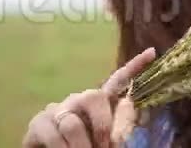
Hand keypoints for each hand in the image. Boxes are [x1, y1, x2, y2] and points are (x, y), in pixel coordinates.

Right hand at [22, 47, 155, 147]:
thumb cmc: (82, 147)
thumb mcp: (105, 140)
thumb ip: (119, 126)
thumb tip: (128, 104)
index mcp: (98, 105)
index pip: (117, 81)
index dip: (134, 67)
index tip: (152, 52)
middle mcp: (78, 101)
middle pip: (93, 96)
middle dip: (103, 126)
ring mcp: (57, 109)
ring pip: (72, 123)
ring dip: (81, 147)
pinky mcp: (39, 122)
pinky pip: (52, 133)